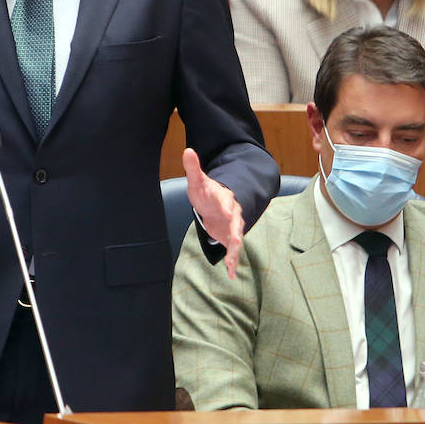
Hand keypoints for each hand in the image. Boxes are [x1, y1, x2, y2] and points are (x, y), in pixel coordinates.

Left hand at [183, 147, 243, 278]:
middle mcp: (232, 212)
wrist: (215, 205)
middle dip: (236, 230)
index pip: (226, 200)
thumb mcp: (198, 181)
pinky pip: (233, 250)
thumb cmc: (206, 192)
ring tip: (232, 263)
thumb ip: (193, 168)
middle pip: (236, 221)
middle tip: (237, 239)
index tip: (228, 211)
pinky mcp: (231, 237)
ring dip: (234, 251)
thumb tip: (187, 150)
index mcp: (224, 197)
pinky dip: (232, 261)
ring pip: (237, 238)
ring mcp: (233, 226)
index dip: (227, 206)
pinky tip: (229, 273)